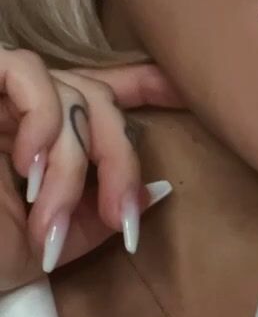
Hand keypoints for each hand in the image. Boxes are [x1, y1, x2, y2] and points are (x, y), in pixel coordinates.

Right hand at [0, 46, 184, 292]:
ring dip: (75, 160)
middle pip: (98, 98)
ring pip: (71, 90)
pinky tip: (28, 165)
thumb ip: (95, 218)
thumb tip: (157, 194)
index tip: (182, 90)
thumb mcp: (44, 245)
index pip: (94, 95)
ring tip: (49, 211)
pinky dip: (43, 119)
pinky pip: (26, 71)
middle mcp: (16, 109)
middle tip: (118, 217)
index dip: (142, 84)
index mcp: (34, 138)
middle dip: (120, 159)